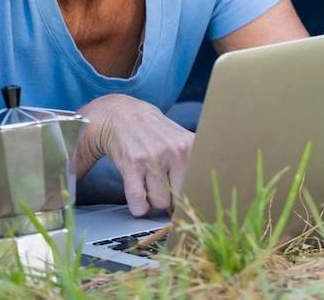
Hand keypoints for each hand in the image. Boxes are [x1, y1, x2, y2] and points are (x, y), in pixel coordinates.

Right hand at [75, 94, 193, 215]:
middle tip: (165, 190)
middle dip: (173, 199)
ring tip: (151, 189)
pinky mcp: (132, 166)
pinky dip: (139, 207)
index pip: (200, 184)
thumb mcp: (181, 139)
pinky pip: (139, 203)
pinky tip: (140, 198)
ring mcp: (152, 159)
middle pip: (181, 197)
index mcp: (190, 146)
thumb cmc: (156, 133)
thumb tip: (201, 195)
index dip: (193, 196)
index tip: (189, 198)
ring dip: (154, 202)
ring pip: (160, 202)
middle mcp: (174, 152)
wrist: (122, 116)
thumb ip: (194, 162)